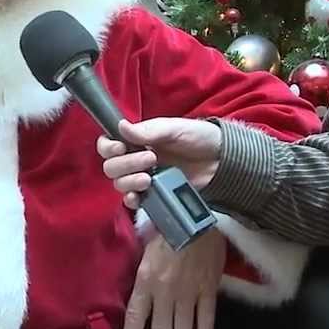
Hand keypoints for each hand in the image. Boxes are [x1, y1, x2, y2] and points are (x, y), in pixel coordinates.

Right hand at [98, 118, 221, 209]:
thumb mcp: (174, 129)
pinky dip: (132, 200)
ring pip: (119, 184)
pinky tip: (139, 196)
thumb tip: (121, 126)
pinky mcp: (153, 194)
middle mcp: (135, 159)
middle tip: (151, 159)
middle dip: (126, 164)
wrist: (220, 160)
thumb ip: (148, 131)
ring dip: (129, 181)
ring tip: (149, 178)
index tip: (120, 147)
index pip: (108, 144)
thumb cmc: (197, 138)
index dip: (108, 147)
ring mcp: (143, 178)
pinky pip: (133, 201)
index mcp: (136, 140)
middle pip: (111, 167)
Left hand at [122, 228, 224, 328]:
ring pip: (182, 327)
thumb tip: (141, 289)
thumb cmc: (167, 228)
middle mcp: (164, 291)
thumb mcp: (146, 249)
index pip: (136, 316)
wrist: (195, 217)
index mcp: (145, 280)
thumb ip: (144, 272)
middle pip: (161, 328)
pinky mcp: (208, 290)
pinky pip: (206, 318)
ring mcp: (188, 292)